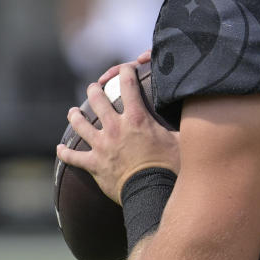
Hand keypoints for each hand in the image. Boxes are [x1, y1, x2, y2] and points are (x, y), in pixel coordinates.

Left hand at [56, 58, 179, 203]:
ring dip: (76, 116)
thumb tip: (199, 115)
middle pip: (97, 100)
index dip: (125, 71)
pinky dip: (66, 153)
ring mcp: (101, 145)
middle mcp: (115, 127)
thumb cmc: (169, 167)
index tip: (125, 68)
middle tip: (93, 87)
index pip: (128, 84)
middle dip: (94, 90)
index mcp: (137, 118)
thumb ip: (184, 125)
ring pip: (80, 124)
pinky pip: (73, 157)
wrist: (150, 192)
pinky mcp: (93, 164)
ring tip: (73, 112)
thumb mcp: (181, 141)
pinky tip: (60, 149)